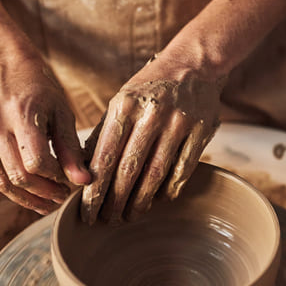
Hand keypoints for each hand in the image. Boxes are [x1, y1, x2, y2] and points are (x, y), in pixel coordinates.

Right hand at [0, 55, 90, 214]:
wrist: (5, 66)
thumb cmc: (40, 90)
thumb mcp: (62, 113)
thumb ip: (71, 149)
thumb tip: (83, 181)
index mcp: (21, 113)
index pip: (37, 162)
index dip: (55, 178)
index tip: (67, 180)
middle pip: (17, 175)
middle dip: (43, 193)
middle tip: (59, 196)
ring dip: (23, 199)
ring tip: (43, 202)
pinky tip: (13, 194)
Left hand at [81, 58, 222, 223]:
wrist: (194, 64)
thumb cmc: (150, 87)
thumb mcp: (122, 102)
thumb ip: (104, 133)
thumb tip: (84, 172)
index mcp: (125, 105)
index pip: (104, 156)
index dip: (94, 189)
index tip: (86, 211)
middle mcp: (151, 114)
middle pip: (129, 169)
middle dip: (114, 201)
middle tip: (107, 221)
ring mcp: (179, 123)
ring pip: (155, 173)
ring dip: (140, 201)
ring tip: (129, 216)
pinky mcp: (201, 132)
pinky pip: (182, 170)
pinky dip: (168, 190)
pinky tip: (158, 201)